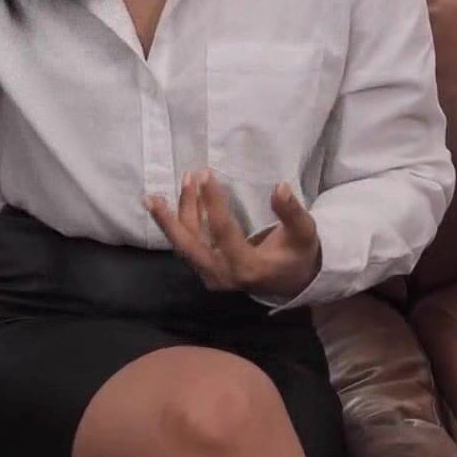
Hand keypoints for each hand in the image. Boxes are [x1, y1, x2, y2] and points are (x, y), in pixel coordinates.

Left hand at [145, 170, 321, 300]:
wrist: (292, 282)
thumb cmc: (297, 254)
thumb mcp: (303, 233)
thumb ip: (292, 212)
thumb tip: (280, 187)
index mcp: (248, 267)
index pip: (223, 231)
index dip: (213, 202)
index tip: (206, 175)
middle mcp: (224, 275)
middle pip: (189, 247)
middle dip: (169, 221)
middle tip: (152, 197)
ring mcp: (212, 276)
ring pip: (186, 245)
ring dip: (175, 216)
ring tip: (180, 182)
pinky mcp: (207, 272)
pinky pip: (188, 247)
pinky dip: (181, 224)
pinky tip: (179, 200)